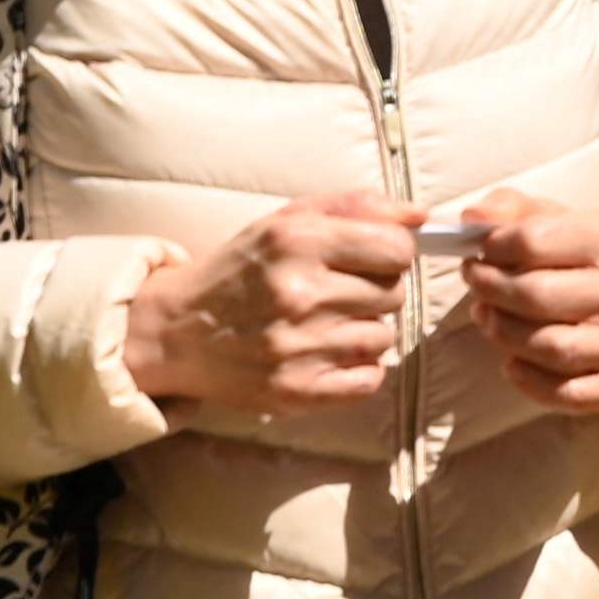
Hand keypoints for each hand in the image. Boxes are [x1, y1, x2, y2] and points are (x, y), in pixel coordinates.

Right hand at [126, 194, 409, 412]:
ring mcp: (298, 348)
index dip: (392, 253)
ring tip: (326, 323)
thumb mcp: (285, 221)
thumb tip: (421, 216)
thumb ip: (354, 207)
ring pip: (384, 337)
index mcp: (296, 242)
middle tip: (337, 291)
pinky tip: (328, 353)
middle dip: (374, 290)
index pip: (397, 250)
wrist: (177, 330)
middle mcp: (298, 294)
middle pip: (394, 293)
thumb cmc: (239, 270)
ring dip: (364, 330)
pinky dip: (359, 369)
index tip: (370, 258)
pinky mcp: (296, 392)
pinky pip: (369, 380)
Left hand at [461, 187, 598, 411]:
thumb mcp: (558, 221)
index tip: (477, 252)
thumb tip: (473, 216)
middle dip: (491, 289)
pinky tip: (512, 362)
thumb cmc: (587, 260)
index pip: (536, 239)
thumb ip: (511, 209)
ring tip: (487, 318)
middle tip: (475, 284)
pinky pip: (568, 393)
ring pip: (550, 347)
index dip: (493, 247)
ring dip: (503, 333)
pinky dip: (529, 381)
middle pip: (537, 295)